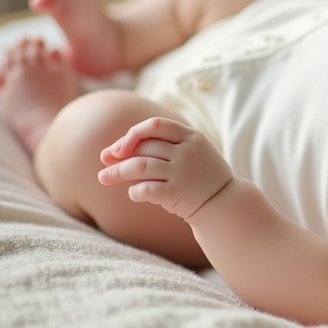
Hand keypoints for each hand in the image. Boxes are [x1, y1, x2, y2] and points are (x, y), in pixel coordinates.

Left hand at [98, 117, 232, 219]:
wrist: (224, 203)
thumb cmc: (201, 175)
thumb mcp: (193, 151)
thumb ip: (162, 145)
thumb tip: (114, 150)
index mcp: (192, 137)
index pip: (155, 125)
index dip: (133, 133)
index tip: (120, 147)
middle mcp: (187, 152)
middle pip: (143, 147)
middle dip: (118, 154)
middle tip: (104, 162)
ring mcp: (182, 172)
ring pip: (139, 166)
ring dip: (117, 172)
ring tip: (103, 177)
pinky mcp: (177, 193)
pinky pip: (146, 189)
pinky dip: (134, 191)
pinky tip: (134, 194)